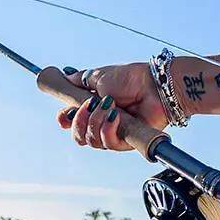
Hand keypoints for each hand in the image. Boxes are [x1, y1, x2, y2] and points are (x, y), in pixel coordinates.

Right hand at [54, 63, 168, 150]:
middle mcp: (102, 123)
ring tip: (110, 105)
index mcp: (94, 108)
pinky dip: (108, 128)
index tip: (64, 115)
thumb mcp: (98, 75)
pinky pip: (108, 143)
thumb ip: (79, 79)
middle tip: (89, 104)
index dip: (65, 121)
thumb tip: (64, 77)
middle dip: (79, 121)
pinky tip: (115, 116)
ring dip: (96, 121)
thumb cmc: (131, 79)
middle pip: (79, 136)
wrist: (154, 85)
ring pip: (92, 141)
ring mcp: (114, 133)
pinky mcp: (126, 142)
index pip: (72, 123)